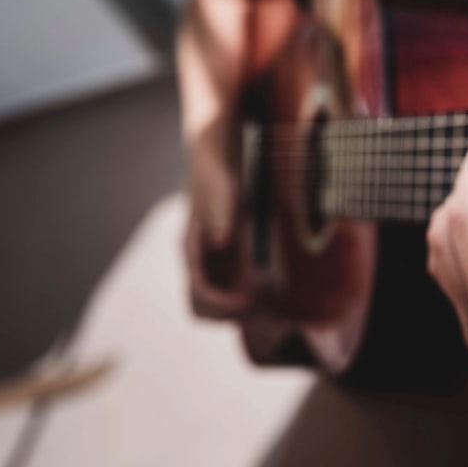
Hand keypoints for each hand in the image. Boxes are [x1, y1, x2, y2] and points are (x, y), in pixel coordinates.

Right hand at [184, 115, 254, 318]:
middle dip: (233, 316)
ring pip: (219, 305)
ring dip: (243, 311)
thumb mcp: (218, 181)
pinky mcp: (228, 257)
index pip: (200, 296)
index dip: (225, 308)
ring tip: (273, 303)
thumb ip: (218, 207)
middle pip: (205, 309)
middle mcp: (199, 261)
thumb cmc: (214, 165)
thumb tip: (220, 240)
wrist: (215, 150)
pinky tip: (275, 287)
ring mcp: (213, 261)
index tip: (252, 305)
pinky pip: (236, 290)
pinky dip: (252, 297)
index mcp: (192, 249)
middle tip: (267, 310)